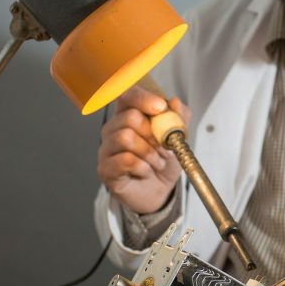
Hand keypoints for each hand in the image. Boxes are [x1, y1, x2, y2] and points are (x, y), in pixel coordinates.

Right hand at [97, 85, 190, 213]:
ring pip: (125, 138)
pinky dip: (143, 167)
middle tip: (164, 148)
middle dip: (154, 134)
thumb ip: (179, 118)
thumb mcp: (179, 137)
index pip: (128, 95)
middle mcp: (113, 128)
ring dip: (149, 152)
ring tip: (157, 161)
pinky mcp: (105, 169)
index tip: (161, 107)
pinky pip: (125, 160)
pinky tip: (146, 171)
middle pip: (129, 117)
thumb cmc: (164, 160)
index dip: (143, 99)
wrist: (160, 190)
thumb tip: (174, 101)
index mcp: (129, 114)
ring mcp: (107, 148)